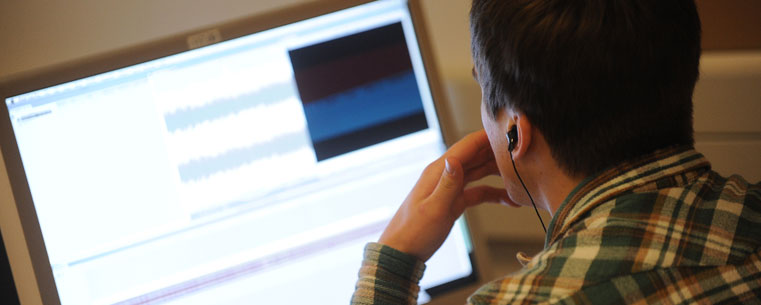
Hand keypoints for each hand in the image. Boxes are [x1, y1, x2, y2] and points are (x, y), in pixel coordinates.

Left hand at [378, 130, 517, 261]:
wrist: (402, 251)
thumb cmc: (414, 232)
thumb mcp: (434, 209)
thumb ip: (447, 185)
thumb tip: (455, 159)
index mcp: (439, 171)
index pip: (466, 146)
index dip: (487, 136)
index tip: (508, 130)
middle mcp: (445, 175)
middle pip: (475, 156)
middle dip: (497, 151)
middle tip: (523, 150)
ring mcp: (450, 188)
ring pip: (478, 172)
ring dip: (497, 171)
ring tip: (521, 171)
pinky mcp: (454, 202)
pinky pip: (477, 192)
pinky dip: (493, 193)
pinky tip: (510, 199)